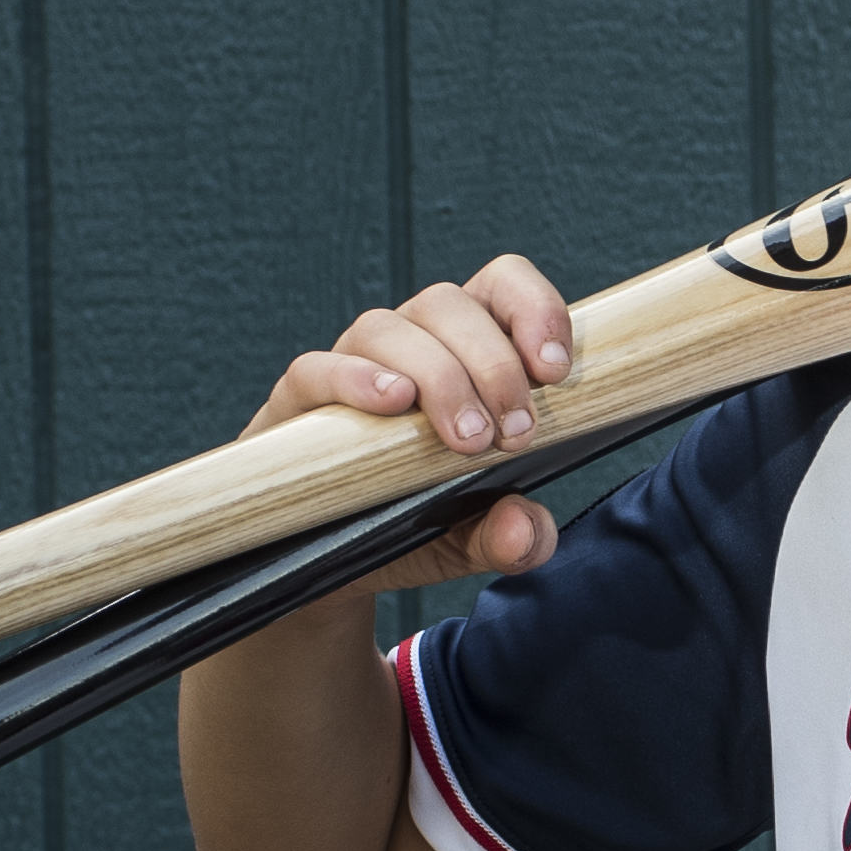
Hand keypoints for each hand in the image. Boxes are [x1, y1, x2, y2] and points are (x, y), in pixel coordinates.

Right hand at [242, 255, 579, 588]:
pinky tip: (390, 403)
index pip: (500, 287)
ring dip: (436, 375)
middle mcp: (408, 344)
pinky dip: (354, 378)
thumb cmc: (416, 525)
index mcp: (464, 350)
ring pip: (387, 328)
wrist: (332, 563)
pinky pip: (315, 368)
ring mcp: (348, 365)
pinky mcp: (296, 403)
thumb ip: (515, 537)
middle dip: (492, 364)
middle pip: (447, 303)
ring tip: (464, 437)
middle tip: (514, 434)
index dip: (533, 308)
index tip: (555, 371)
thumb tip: (523, 529)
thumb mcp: (476, 540)